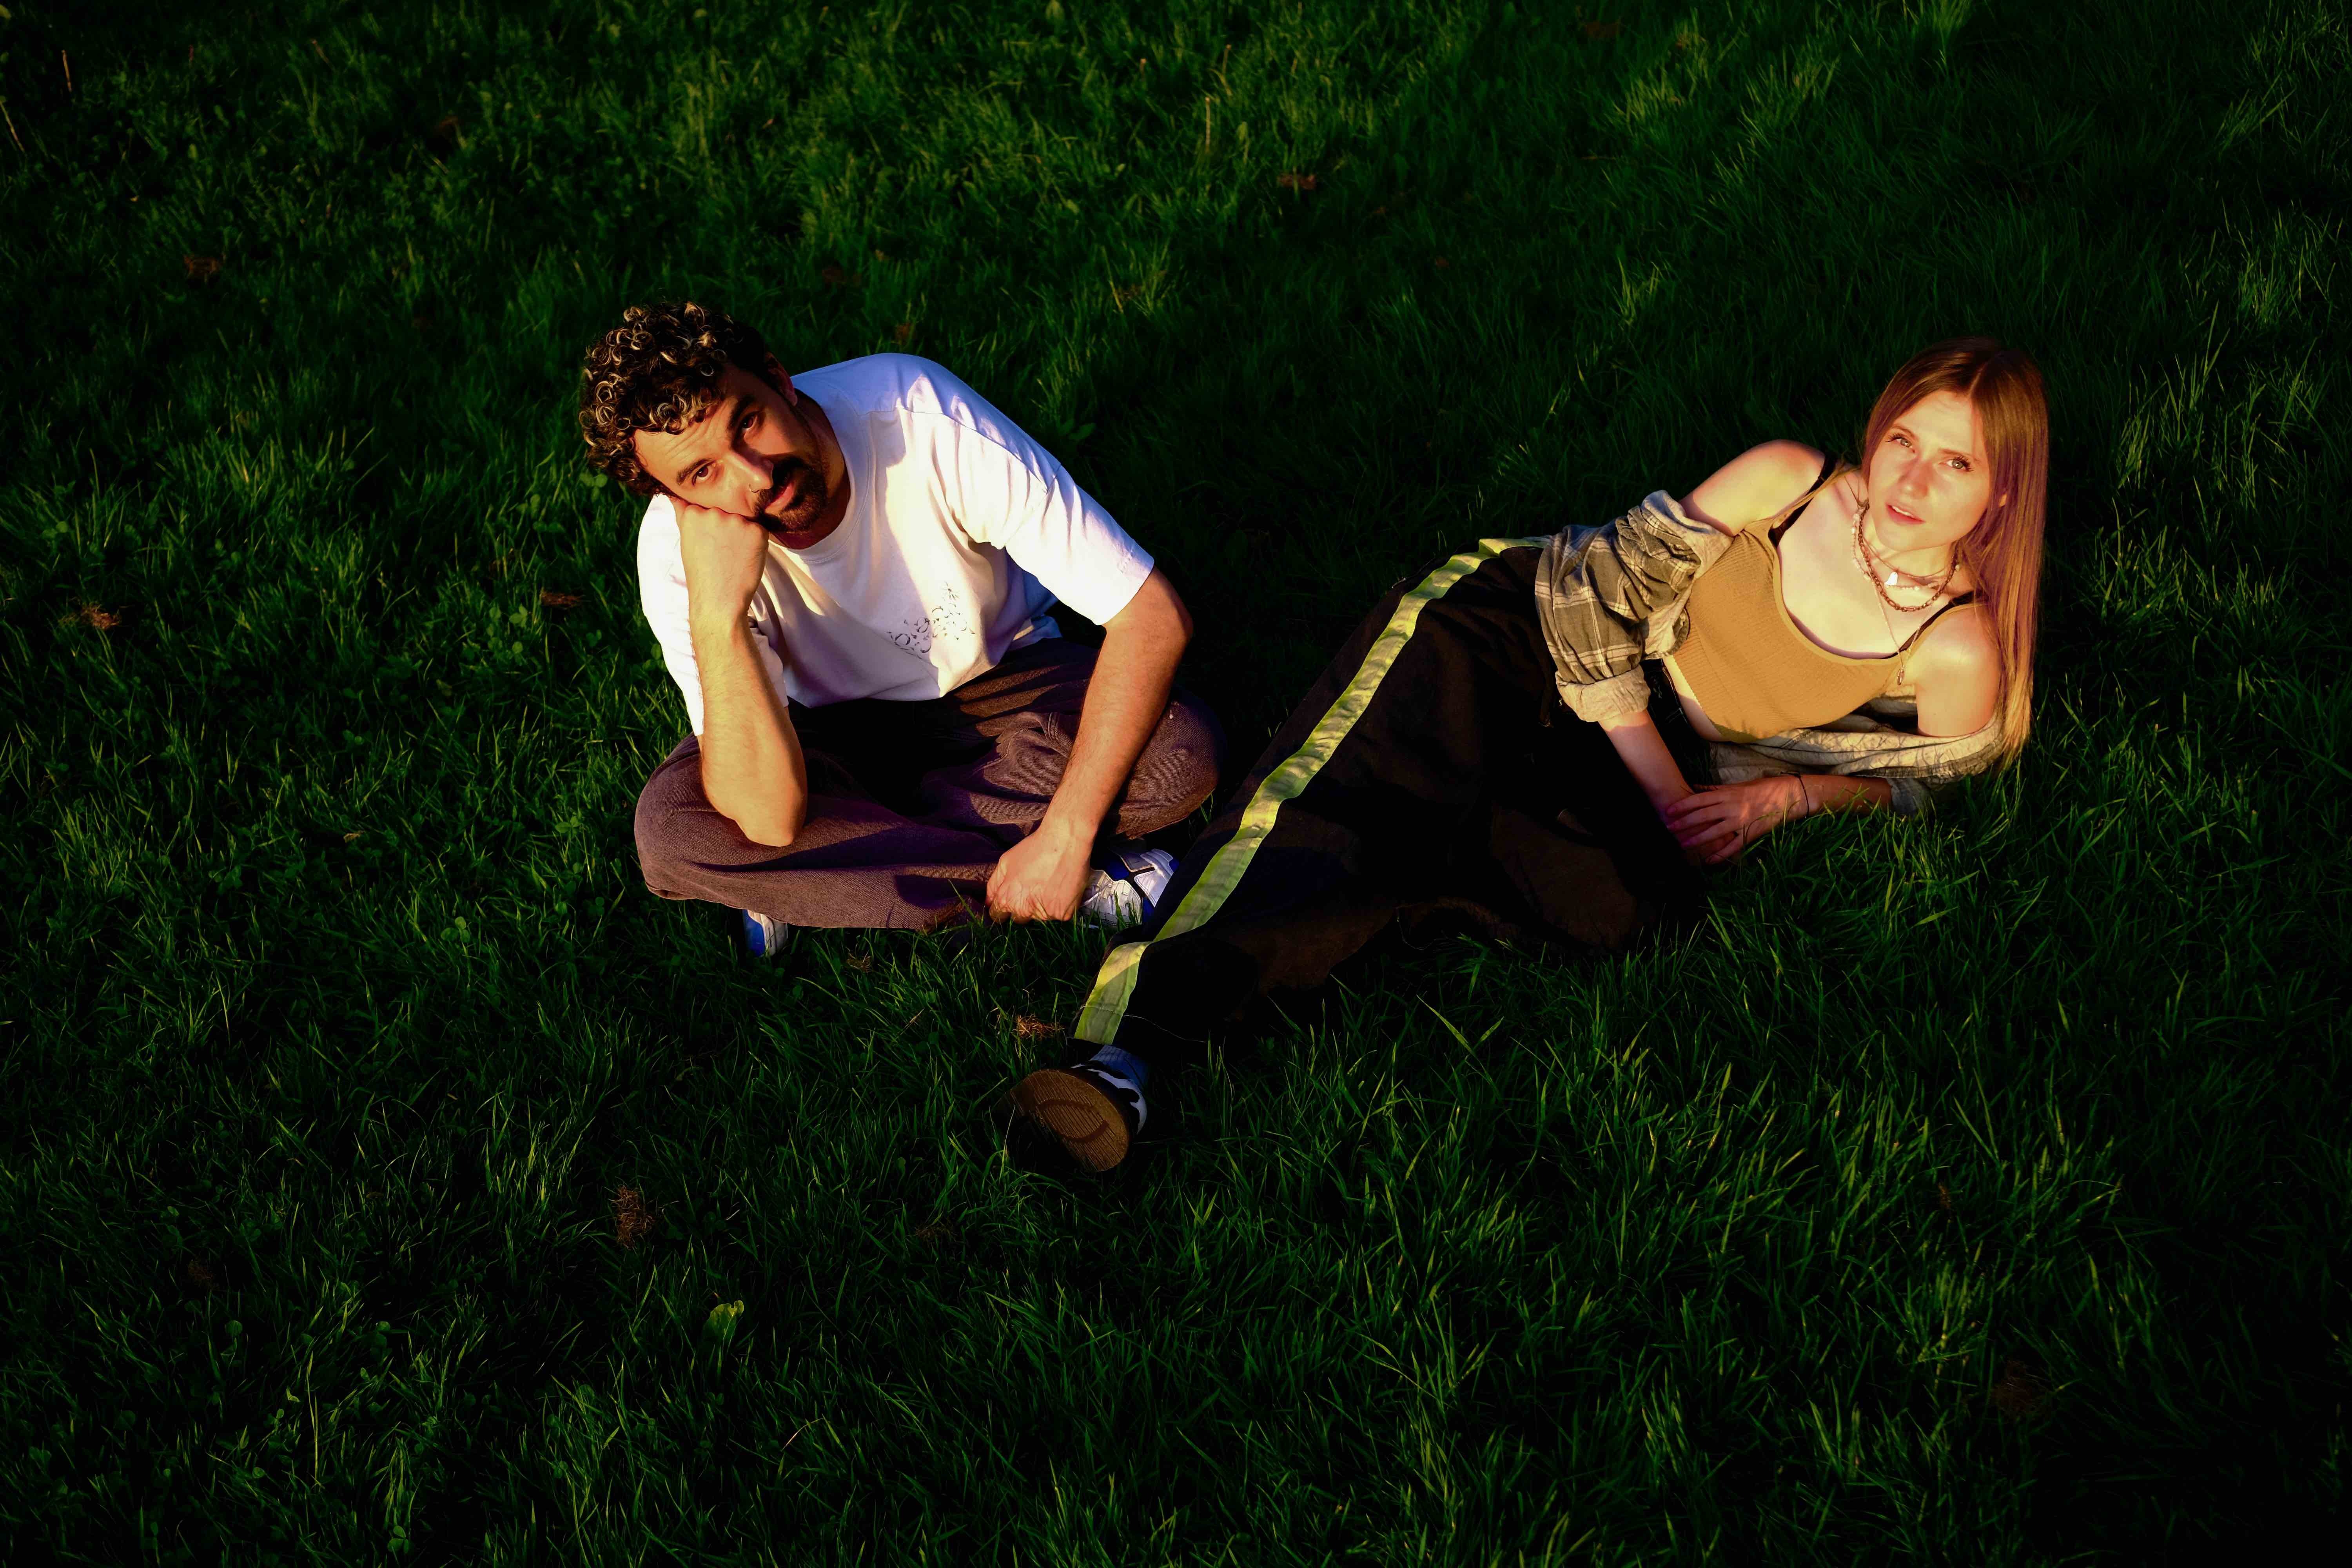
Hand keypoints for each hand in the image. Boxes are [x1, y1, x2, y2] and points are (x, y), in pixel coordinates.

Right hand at [676, 500, 771, 623]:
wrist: (719, 599)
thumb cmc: (701, 572)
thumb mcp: (686, 539)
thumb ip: (683, 513)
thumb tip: (673, 494)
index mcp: (693, 513)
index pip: (707, 504)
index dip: (711, 522)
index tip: (710, 539)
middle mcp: (715, 512)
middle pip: (726, 508)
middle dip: (727, 524)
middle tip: (723, 548)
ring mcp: (737, 521)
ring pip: (743, 518)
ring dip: (742, 532)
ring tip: (733, 554)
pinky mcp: (757, 531)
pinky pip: (758, 529)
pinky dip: (755, 541)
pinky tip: (745, 557)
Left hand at [987, 819, 1092, 921]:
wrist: (1065, 843)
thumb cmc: (1034, 849)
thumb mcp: (1006, 862)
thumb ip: (994, 884)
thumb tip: (988, 902)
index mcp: (1007, 898)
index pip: (998, 916)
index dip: (1002, 910)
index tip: (1010, 903)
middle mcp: (1024, 910)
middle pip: (1019, 920)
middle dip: (1022, 909)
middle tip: (1033, 891)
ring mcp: (1044, 914)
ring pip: (1039, 918)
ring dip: (1042, 907)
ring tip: (1050, 887)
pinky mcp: (1062, 914)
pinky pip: (1058, 915)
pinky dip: (1059, 906)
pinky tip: (1062, 890)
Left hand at [1661, 776, 1809, 864]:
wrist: (1790, 795)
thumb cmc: (1763, 788)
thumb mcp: (1738, 785)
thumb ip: (1716, 789)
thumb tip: (1696, 787)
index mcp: (1729, 793)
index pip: (1701, 799)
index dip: (1683, 805)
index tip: (1669, 810)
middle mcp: (1733, 807)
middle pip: (1704, 815)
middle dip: (1684, 823)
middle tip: (1668, 828)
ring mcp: (1742, 821)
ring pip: (1715, 832)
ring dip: (1697, 839)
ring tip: (1682, 845)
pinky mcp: (1752, 834)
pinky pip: (1734, 846)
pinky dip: (1721, 855)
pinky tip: (1708, 861)